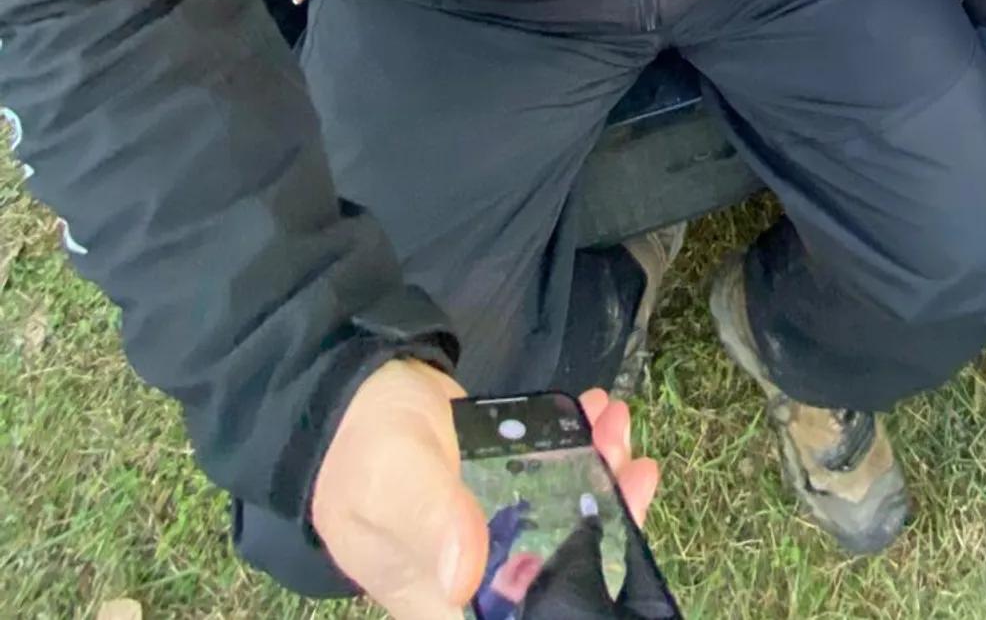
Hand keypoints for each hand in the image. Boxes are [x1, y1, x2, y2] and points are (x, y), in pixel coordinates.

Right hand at [312, 362, 658, 619]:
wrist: (344, 393)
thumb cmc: (358, 448)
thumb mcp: (392, 481)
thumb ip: (431, 520)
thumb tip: (464, 576)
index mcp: (443, 606)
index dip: (577, 602)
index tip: (619, 548)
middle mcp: (473, 585)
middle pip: (557, 577)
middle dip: (609, 524)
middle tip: (634, 466)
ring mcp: (489, 536)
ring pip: (564, 524)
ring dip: (600, 478)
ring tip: (617, 426)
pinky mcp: (498, 492)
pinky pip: (552, 482)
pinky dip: (581, 449)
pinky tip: (595, 413)